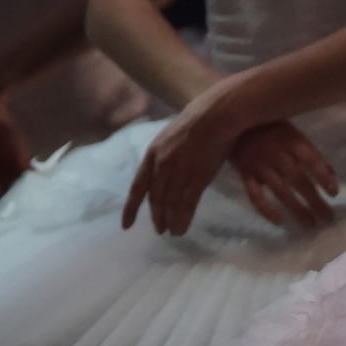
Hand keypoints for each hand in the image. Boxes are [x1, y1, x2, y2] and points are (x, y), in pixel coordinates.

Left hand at [122, 82, 239, 234]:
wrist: (218, 113)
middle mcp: (161, 165)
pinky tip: (181, 229)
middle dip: (156, 216)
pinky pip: (186, 205)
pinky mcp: (197, 178)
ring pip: (169, 204)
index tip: (126, 225)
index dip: (131, 208)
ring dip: (169, 221)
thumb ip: (168, 150)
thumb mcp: (174, 132)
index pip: (138, 187)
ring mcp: (178, 172)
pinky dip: (182, 220)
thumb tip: (169, 161)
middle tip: (160, 230)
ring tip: (172, 232)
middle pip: (155, 198)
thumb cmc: (202, 117)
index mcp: (153, 153)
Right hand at [230, 122, 338, 227]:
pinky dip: (266, 209)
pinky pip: (255, 195)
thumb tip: (332, 177)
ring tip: (310, 224)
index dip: (323, 177)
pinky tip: (279, 221)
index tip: (334, 194)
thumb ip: (311, 154)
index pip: (311, 160)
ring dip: (297, 209)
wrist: (234, 120)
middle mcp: (277, 155)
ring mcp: (260, 165)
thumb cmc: (270, 127)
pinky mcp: (245, 174)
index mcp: (292, 142)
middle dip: (315, 201)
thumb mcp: (294, 134)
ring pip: (281, 191)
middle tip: (328, 218)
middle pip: (299, 181)